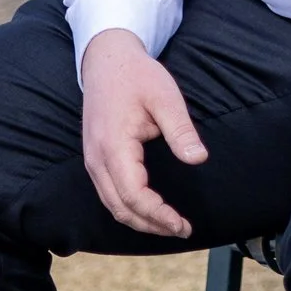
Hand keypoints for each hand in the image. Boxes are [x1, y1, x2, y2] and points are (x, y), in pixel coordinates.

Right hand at [79, 29, 207, 237]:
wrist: (107, 60)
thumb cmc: (137, 76)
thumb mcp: (166, 97)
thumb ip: (181, 130)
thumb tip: (198, 159)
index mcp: (114, 146)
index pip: (134, 196)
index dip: (158, 215)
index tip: (183, 224)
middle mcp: (97, 159)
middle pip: (120, 208)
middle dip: (151, 225)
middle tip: (182, 230)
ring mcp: (92, 160)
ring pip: (111, 205)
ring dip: (139, 220)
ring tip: (170, 225)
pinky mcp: (95, 159)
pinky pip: (108, 194)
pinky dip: (128, 209)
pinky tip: (149, 210)